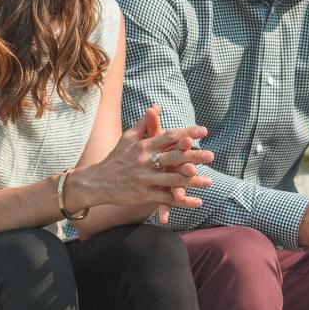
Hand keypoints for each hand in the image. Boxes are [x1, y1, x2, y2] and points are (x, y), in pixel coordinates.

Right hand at [68, 106, 213, 220]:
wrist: (97, 181)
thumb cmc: (116, 157)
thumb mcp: (127, 138)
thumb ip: (144, 123)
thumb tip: (156, 106)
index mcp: (143, 146)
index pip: (168, 137)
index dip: (186, 133)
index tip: (203, 131)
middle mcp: (144, 161)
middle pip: (172, 158)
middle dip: (193, 157)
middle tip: (211, 155)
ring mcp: (143, 179)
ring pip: (171, 180)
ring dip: (192, 182)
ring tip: (209, 181)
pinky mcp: (142, 195)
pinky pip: (165, 199)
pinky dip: (182, 202)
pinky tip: (197, 202)